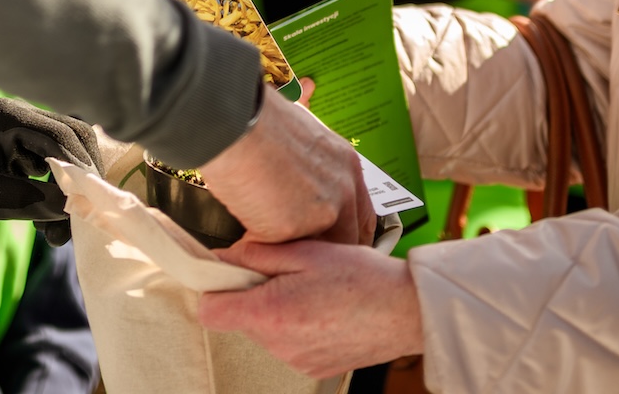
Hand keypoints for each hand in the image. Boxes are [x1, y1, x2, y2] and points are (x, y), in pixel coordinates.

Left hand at [0, 98, 101, 237]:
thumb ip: (22, 201)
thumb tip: (70, 207)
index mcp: (4, 117)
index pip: (58, 135)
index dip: (78, 170)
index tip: (86, 206)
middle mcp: (21, 118)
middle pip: (74, 141)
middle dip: (81, 183)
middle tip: (80, 220)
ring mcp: (28, 135)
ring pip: (73, 158)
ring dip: (73, 195)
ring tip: (57, 235)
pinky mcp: (32, 155)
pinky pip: (62, 172)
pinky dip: (62, 201)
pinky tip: (49, 228)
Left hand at [198, 239, 423, 377]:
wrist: (408, 311)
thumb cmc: (363, 277)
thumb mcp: (306, 251)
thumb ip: (258, 253)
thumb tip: (226, 255)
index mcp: (270, 314)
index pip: (210, 311)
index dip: (214, 287)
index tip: (229, 271)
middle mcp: (279, 346)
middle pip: (240, 318)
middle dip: (253, 292)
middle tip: (286, 270)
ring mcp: (296, 361)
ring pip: (265, 330)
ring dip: (276, 308)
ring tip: (311, 288)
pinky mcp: (314, 367)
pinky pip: (288, 342)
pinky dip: (297, 324)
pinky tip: (324, 306)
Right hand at [200, 87, 373, 245]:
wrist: (233, 121)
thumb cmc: (254, 120)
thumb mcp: (298, 134)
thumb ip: (308, 162)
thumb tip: (297, 176)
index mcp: (346, 164)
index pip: (361, 214)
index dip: (345, 232)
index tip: (331, 244)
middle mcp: (344, 187)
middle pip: (347, 238)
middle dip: (323, 253)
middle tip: (301, 261)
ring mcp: (324, 210)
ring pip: (315, 250)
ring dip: (294, 254)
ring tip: (270, 252)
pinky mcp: (295, 228)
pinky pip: (280, 251)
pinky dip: (264, 250)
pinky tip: (246, 239)